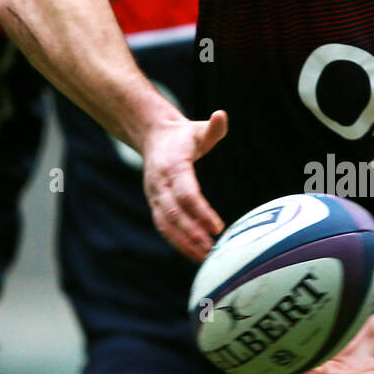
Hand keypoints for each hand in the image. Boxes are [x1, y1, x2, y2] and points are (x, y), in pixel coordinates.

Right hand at [142, 110, 227, 260]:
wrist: (153, 137)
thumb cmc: (182, 135)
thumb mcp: (197, 129)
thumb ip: (213, 128)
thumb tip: (220, 115)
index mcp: (172, 167)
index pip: (186, 194)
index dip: (201, 212)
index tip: (217, 227)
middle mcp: (159, 184)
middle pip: (174, 215)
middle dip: (192, 234)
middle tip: (212, 249)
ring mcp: (155, 196)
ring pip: (166, 225)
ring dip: (184, 243)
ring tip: (204, 258)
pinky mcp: (155, 205)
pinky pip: (164, 227)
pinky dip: (178, 242)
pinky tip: (195, 254)